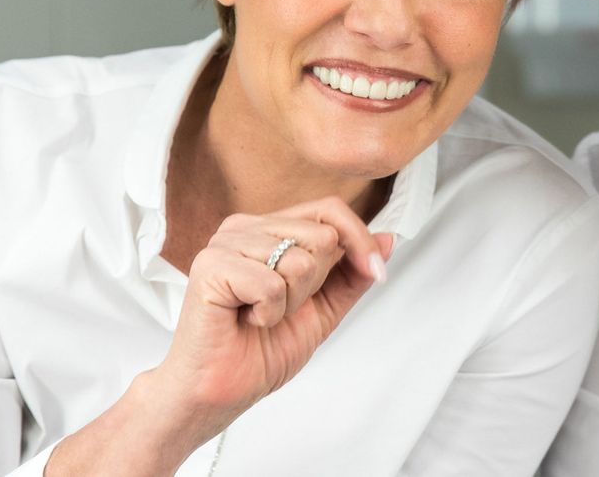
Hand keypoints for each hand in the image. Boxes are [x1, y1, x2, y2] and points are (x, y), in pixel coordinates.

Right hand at [152, 196, 393, 440]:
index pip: (329, 210)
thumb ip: (352, 273)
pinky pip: (272, 283)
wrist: (222, 389)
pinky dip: (269, 313)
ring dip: (291, 302)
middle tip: (281, 307)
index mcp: (270, 228)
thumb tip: (387, 239)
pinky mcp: (211, 265)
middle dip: (315, 285)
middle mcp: (246, 227)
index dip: (359, 241)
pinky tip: (246, 319)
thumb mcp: (324, 308)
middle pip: (322, 235)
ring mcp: (225, 241)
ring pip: (301, 260)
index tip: (375, 273)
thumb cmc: (261, 349)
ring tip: (260, 314)